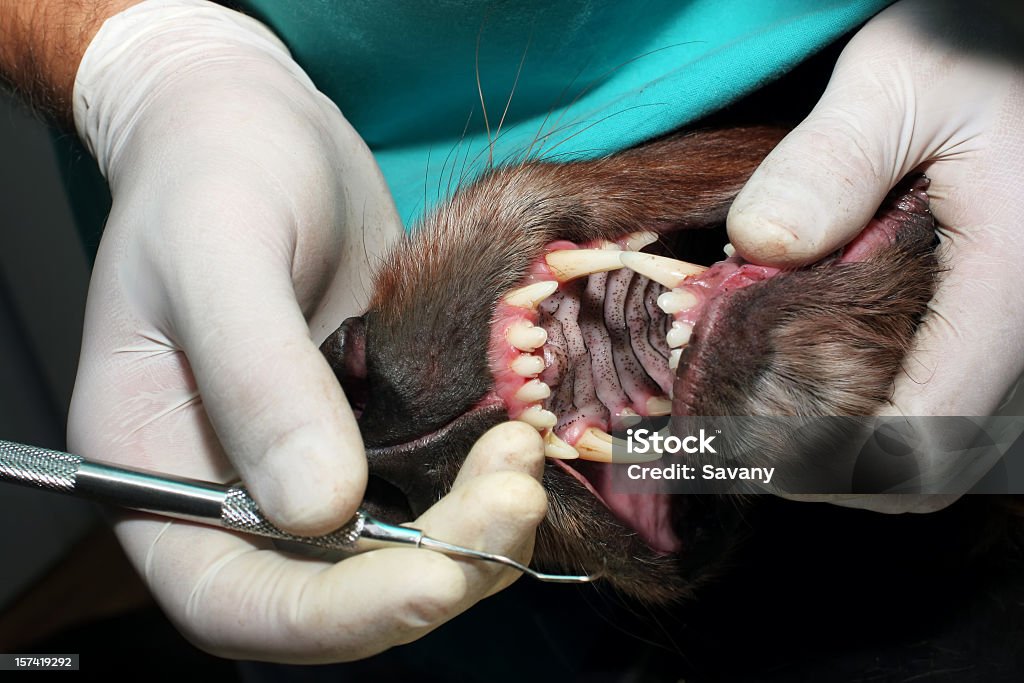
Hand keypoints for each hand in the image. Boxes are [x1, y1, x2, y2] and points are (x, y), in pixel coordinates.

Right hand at [66, 0, 546, 659]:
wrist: (257, 127)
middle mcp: (234, 490)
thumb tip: (321, 507)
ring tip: (526, 451)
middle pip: (333, 592)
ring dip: (474, 529)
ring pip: (397, 551)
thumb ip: (257, 377)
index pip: (234, 597)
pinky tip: (523, 436)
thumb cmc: (210, 169)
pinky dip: (480, 484)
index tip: (432, 578)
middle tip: (514, 492)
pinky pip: (430, 490)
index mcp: (160, 470)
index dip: (334, 616)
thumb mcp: (217, 252)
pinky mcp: (371, 431)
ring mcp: (309, 463)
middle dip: (435, 566)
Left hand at [727, 0, 1023, 510]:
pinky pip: (956, 394)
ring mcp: (1022, 326)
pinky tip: (826, 367)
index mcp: (1015, 283)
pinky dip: (890, 405)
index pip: (931, 432)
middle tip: (751, 438)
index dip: (837, 465)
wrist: (1023, 40)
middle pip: (940, 458)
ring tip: (776, 407)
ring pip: (952, 436)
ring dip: (861, 442)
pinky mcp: (1005, 314)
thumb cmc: (987, 40)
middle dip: (840, 468)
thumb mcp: (902, 78)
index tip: (754, 454)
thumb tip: (761, 246)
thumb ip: (831, 163)